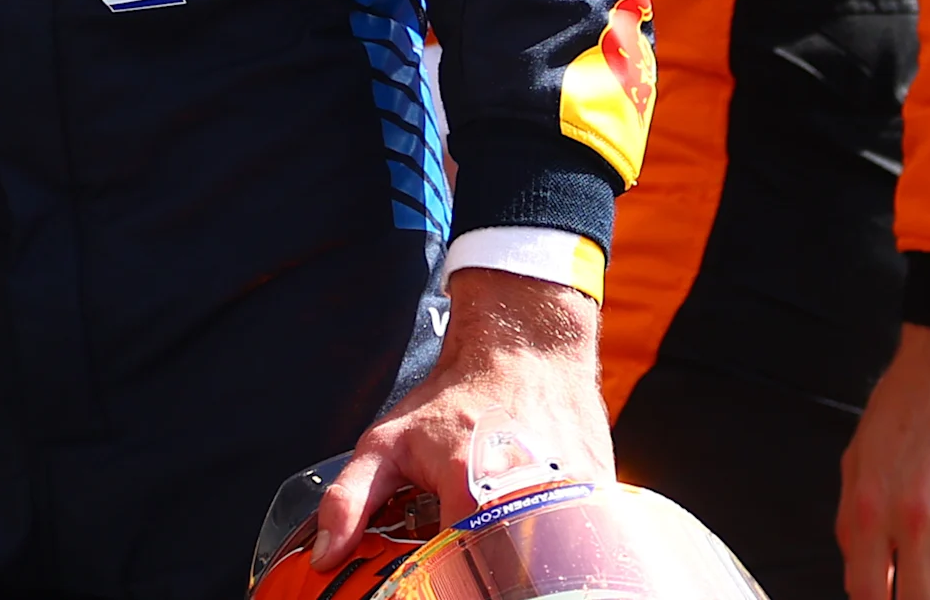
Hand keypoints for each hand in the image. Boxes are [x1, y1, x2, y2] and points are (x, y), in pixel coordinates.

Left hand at [318, 269, 608, 562]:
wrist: (526, 352)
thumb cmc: (456, 399)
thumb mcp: (388, 442)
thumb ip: (351, 498)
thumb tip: (326, 555)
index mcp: (474, 495)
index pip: (457, 577)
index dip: (442, 586)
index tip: (429, 586)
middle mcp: (531, 503)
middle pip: (508, 578)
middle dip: (484, 577)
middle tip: (464, 563)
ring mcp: (575, 506)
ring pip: (546, 569)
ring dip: (520, 564)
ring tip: (498, 546)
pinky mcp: (604, 508)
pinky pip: (579, 550)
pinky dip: (555, 551)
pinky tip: (534, 535)